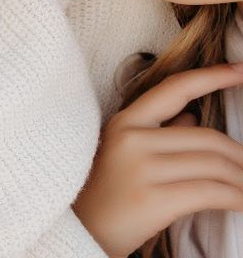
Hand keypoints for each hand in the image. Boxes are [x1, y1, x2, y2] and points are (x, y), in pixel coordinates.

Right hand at [74, 63, 242, 256]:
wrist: (77, 234)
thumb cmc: (104, 198)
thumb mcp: (124, 156)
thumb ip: (159, 134)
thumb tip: (193, 118)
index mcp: (123, 123)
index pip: (174, 89)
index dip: (211, 77)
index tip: (241, 70)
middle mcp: (131, 138)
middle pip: (208, 138)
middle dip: (241, 157)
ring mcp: (141, 167)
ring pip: (215, 165)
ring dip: (242, 181)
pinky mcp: (153, 197)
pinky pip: (212, 191)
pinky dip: (237, 198)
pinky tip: (242, 204)